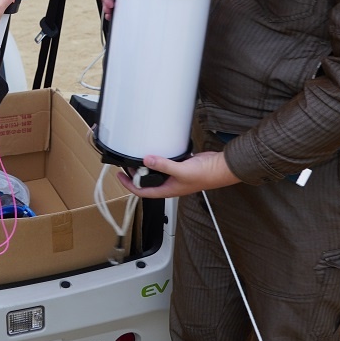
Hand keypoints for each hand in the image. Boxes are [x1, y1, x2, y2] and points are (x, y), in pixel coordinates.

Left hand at [114, 150, 237, 198]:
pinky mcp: (179, 166)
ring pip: (155, 172)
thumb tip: (146, 159)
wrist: (220, 168)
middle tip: (125, 164)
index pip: (142, 190)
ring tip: (135, 157)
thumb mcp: (181, 170)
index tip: (119, 175)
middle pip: (147, 181)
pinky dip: (158, 158)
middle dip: (135, 174)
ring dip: (146, 166)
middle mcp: (168, 184)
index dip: (129, 185)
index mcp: (167, 190)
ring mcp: (174, 175)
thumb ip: (163, 165)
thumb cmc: (205, 175)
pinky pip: (165, 163)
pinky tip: (155, 150)